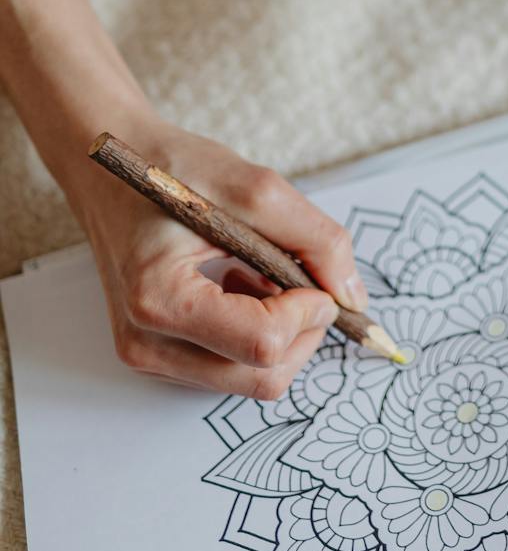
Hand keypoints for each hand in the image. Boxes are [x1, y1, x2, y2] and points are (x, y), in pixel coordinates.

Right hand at [66, 116, 363, 397]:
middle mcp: (146, 343)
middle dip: (301, 331)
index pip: (263, 343)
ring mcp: (146, 356)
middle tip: (301, 276)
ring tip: (261, 273)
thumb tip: (353, 296)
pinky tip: (242, 284)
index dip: (309, 312)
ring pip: (248, 380)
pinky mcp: (155, 355)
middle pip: (260, 377)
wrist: (111, 173)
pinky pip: (227, 368)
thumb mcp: (256, 188)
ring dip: (278, 332)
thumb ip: (316, 240)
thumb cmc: (174, 170)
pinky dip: (253, 334)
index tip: (317, 274)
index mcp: (159, 299)